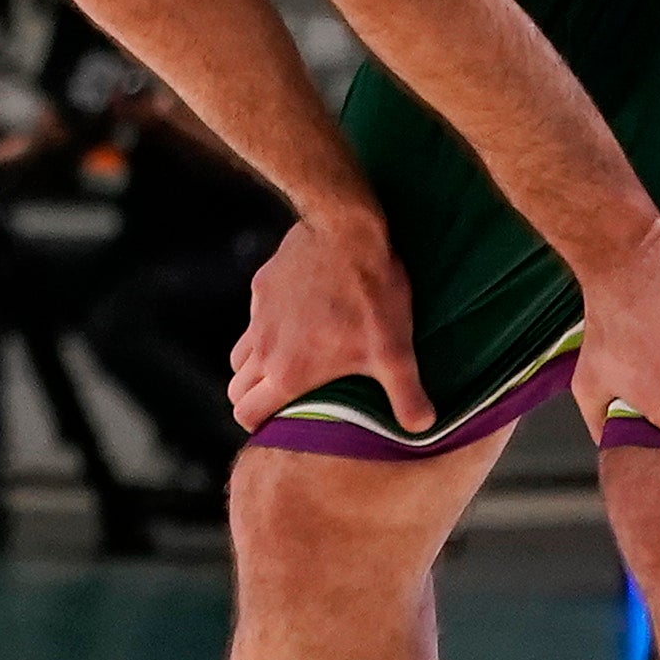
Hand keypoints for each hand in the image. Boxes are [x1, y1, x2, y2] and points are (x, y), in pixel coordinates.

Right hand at [227, 207, 435, 437]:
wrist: (345, 231)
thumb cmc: (371, 296)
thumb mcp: (395, 351)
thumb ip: (406, 395)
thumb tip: (422, 428)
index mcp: (288, 372)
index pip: (247, 412)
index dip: (258, 425)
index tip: (277, 426)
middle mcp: (263, 347)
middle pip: (236, 388)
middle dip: (253, 399)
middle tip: (283, 401)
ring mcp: (258, 315)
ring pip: (240, 355)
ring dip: (255, 367)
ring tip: (288, 364)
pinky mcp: (261, 287)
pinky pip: (254, 319)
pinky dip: (266, 329)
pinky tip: (299, 320)